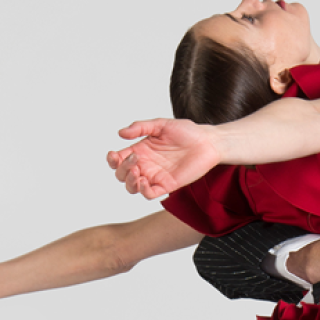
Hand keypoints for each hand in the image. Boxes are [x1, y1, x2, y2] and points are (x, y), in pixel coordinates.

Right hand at [106, 118, 221, 199]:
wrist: (207, 142)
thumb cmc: (186, 132)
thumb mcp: (161, 125)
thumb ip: (141, 127)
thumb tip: (121, 133)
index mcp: (141, 150)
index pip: (119, 159)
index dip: (112, 160)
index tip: (113, 155)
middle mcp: (145, 165)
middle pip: (122, 175)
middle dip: (122, 169)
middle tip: (134, 159)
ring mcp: (155, 176)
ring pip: (132, 187)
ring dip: (129, 182)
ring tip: (137, 172)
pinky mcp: (167, 185)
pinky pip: (149, 194)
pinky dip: (143, 191)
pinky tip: (145, 182)